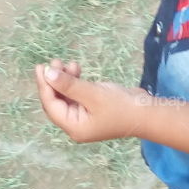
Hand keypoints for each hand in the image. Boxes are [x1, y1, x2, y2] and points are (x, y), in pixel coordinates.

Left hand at [34, 58, 149, 142]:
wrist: (147, 113)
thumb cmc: (121, 106)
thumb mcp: (93, 94)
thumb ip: (69, 84)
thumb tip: (48, 73)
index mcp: (74, 127)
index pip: (52, 105)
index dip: (45, 86)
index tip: (41, 67)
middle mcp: (76, 124)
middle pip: (57, 101)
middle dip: (54, 81)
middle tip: (53, 62)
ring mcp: (85, 117)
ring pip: (67, 96)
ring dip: (65, 79)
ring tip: (67, 63)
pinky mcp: (93, 109)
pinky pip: (77, 94)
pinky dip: (75, 82)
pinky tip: (77, 69)